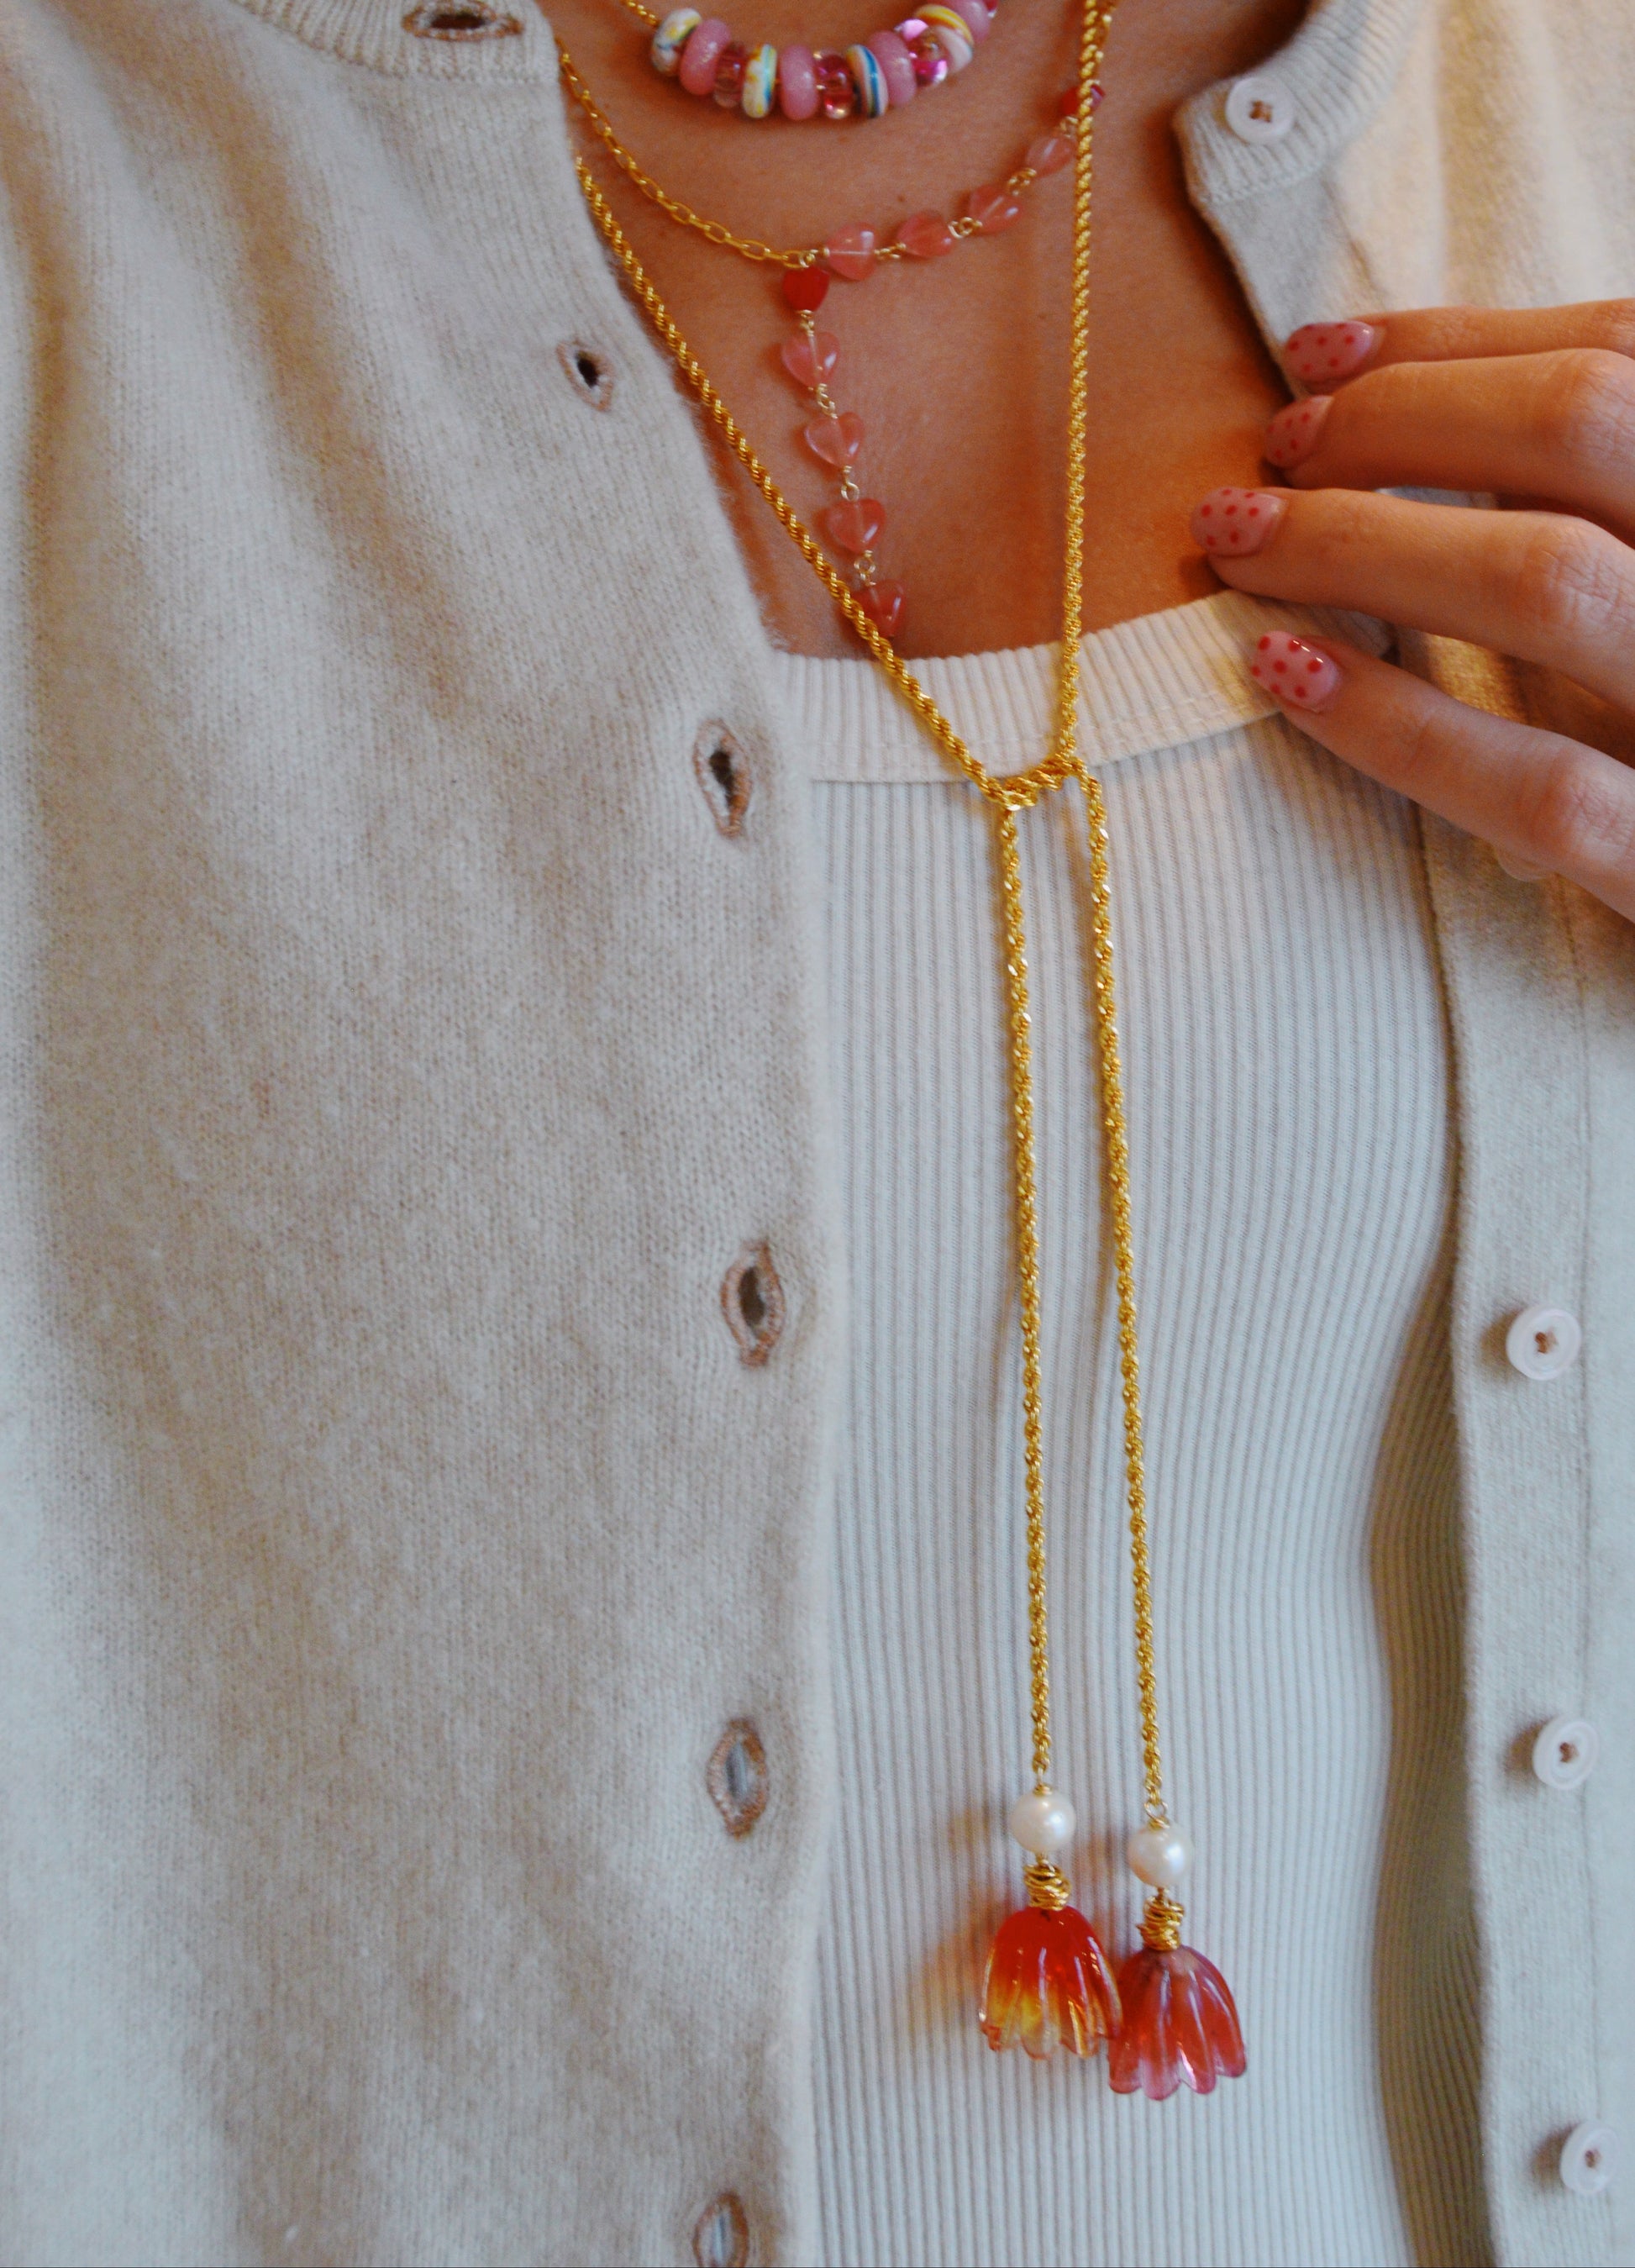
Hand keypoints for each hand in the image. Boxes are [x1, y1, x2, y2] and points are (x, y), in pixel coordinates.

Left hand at [1188, 301, 1634, 923]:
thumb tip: (1421, 407)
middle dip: (1401, 417)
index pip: (1623, 359)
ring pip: (1546, 582)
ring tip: (1241, 539)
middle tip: (1274, 449)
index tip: (1315, 357)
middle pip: (1583, 425)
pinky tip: (1284, 671)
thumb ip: (1596, 507)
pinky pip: (1537, 790)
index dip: (1457, 341)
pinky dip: (1399, 723)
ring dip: (1365, 542)